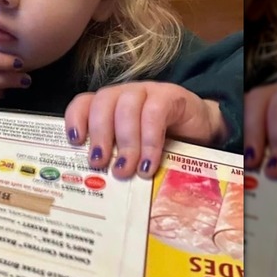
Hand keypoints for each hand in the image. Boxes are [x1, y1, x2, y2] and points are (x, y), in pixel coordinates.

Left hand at [65, 82, 227, 178]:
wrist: (201, 131)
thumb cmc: (161, 143)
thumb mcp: (133, 151)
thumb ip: (116, 158)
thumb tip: (98, 185)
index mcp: (109, 105)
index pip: (84, 102)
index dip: (75, 119)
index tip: (75, 141)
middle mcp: (124, 94)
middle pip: (103, 104)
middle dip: (99, 136)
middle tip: (100, 165)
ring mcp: (146, 91)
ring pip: (127, 109)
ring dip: (125, 143)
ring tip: (125, 170)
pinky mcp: (170, 95)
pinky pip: (154, 114)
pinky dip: (149, 141)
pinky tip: (148, 164)